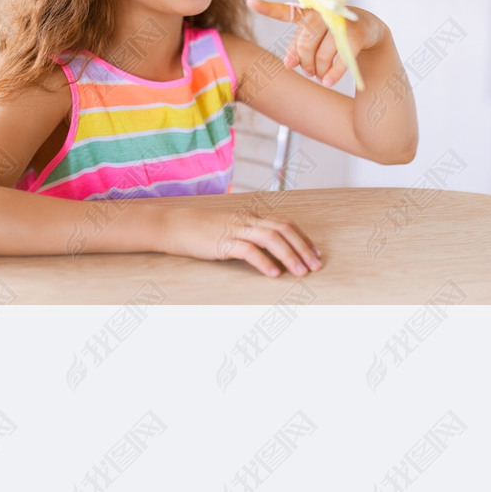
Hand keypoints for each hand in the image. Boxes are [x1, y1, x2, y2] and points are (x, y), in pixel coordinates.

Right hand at [162, 201, 320, 278]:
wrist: (175, 225)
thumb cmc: (202, 230)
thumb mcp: (231, 230)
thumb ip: (250, 237)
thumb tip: (270, 252)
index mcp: (251, 217)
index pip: (284, 224)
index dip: (303, 238)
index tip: (316, 254)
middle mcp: (247, 221)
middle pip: (283, 229)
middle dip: (303, 248)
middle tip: (316, 266)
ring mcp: (235, 230)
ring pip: (270, 238)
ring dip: (289, 255)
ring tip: (301, 272)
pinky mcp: (223, 242)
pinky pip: (248, 250)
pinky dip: (264, 262)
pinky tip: (274, 274)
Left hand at [247, 0, 383, 87]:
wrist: (368, 30)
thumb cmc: (333, 34)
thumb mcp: (314, 38)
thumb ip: (297, 48)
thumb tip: (288, 64)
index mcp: (309, 12)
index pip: (286, 11)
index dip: (268, 8)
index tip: (250, 3)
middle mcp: (324, 14)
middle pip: (304, 45)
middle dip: (304, 64)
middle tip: (308, 71)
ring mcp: (341, 23)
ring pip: (321, 55)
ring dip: (318, 72)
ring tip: (319, 75)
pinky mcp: (356, 35)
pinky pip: (339, 62)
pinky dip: (332, 76)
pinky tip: (327, 83)